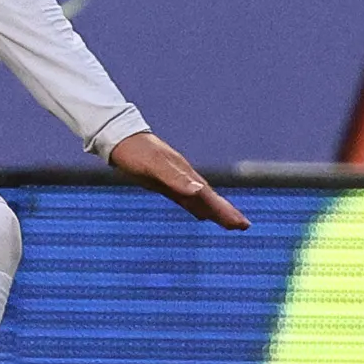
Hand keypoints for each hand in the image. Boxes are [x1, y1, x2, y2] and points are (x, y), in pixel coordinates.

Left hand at [108, 130, 249, 229]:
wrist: (120, 137)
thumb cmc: (136, 152)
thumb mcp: (155, 166)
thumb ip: (176, 178)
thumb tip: (200, 190)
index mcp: (184, 175)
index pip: (209, 197)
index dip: (225, 211)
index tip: (242, 224)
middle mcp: (184, 178)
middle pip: (209, 199)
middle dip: (226, 213)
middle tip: (244, 226)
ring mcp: (175, 181)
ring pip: (200, 200)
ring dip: (215, 212)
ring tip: (230, 224)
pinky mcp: (165, 183)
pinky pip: (186, 199)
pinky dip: (197, 208)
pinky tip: (201, 214)